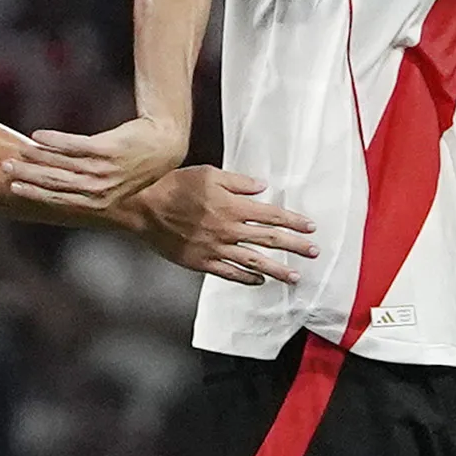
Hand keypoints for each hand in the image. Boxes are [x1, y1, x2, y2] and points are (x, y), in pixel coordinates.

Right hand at [5, 113, 187, 210]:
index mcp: (98, 202)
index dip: (33, 192)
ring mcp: (103, 170)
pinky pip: (72, 145)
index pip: (57, 199)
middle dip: (27, 176)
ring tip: (19, 151)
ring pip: (60, 164)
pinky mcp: (106, 149)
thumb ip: (86, 191)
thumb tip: (56, 190)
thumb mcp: (113, 185)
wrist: (164, 145)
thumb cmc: (135, 166)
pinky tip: (37, 135)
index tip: (12, 187)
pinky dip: (52, 140)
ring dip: (35, 157)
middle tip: (5, 168)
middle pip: (54, 182)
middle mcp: (99, 189)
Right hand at [125, 167, 317, 286]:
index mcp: (233, 207)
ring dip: (277, 269)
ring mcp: (214, 248)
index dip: (294, 221)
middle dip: (295, 246)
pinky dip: (246, 278)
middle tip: (313, 252)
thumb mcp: (208, 174)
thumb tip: (261, 187)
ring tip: (295, 276)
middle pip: (269, 240)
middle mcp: (228, 230)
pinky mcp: (200, 261)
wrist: (142, 207)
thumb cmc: (172, 186)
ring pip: (253, 261)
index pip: (272, 215)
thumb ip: (238, 182)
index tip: (310, 228)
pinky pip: (228, 273)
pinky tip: (258, 281)